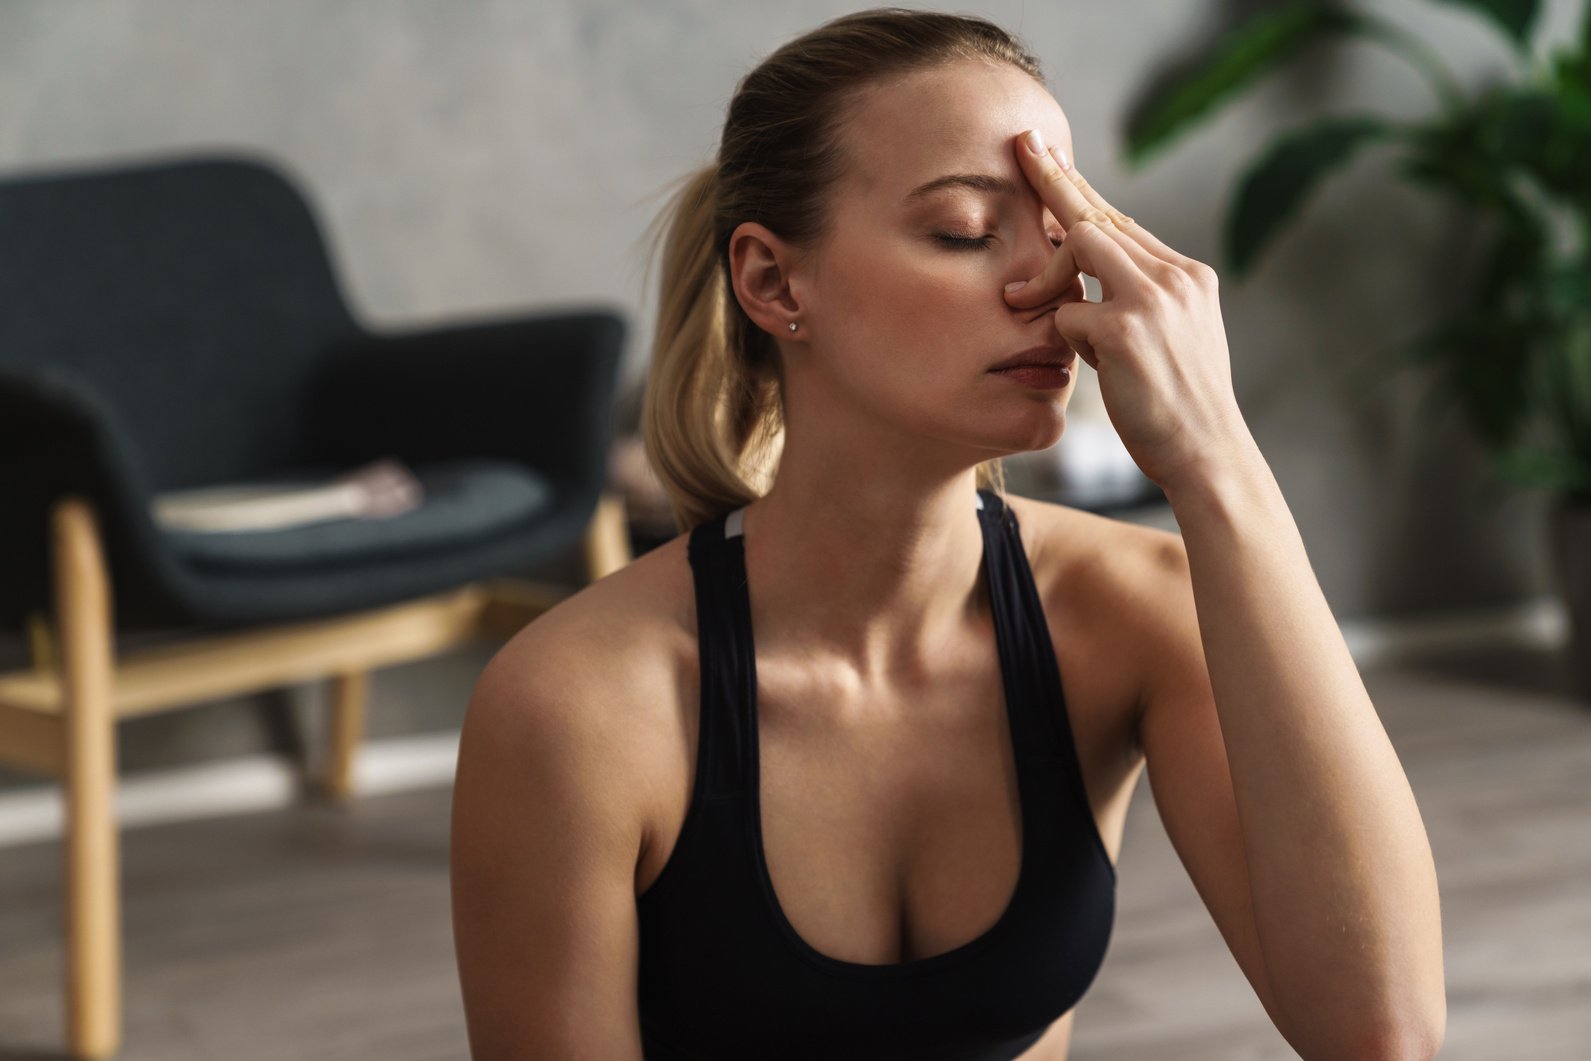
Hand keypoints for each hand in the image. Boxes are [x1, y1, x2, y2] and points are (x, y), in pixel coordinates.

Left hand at [1004, 129, 1252, 492]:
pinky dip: (1062, 335)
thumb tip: (1083, 281)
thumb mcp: (1165, 342)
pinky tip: (1087, 363)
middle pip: (1097, 216)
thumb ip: (1134, 303)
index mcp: (1187, 276)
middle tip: (1023, 144)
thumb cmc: (1177, 408)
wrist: (1207, 454)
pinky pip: (1065, 312)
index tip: (1052, 158)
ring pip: (1078, 247)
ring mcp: (1152, 300)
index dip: (1081, 193)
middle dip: (1054, 180)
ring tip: (1024, 302)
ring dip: (1046, 276)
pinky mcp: (1125, 330)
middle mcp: (1174, 277)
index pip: (1123, 223)